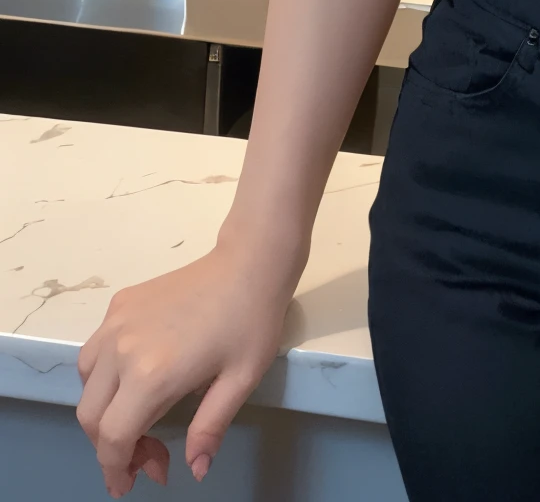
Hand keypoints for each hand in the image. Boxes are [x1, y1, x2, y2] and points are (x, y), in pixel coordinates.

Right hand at [76, 242, 297, 496]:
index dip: (117, 469)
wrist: (249, 262)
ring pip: (86, 384)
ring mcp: (116, 323)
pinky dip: (102, 377)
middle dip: (111, 447)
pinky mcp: (120, 304)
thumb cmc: (251, 321)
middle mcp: (122, 349)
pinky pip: (95, 351)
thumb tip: (194, 470)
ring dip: (103, 412)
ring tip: (138, 419)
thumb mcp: (240, 381)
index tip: (130, 484)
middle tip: (149, 456)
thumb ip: (210, 429)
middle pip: (91, 417)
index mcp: (151, 374)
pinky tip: (135, 379)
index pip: (113, 438)